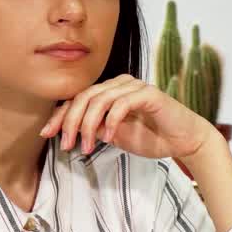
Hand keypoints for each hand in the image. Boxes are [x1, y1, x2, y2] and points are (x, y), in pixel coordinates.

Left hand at [40, 74, 214, 159]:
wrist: (184, 141)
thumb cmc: (153, 137)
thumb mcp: (115, 136)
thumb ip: (95, 129)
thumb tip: (69, 129)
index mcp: (110, 91)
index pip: (78, 98)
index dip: (60, 115)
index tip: (46, 134)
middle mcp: (120, 84)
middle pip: (84, 97)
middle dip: (70, 121)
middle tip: (66, 144)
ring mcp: (135, 87)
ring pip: (100, 99)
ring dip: (87, 125)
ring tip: (85, 146)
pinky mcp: (149, 94)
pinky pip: (122, 104)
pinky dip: (111, 121)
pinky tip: (108, 138)